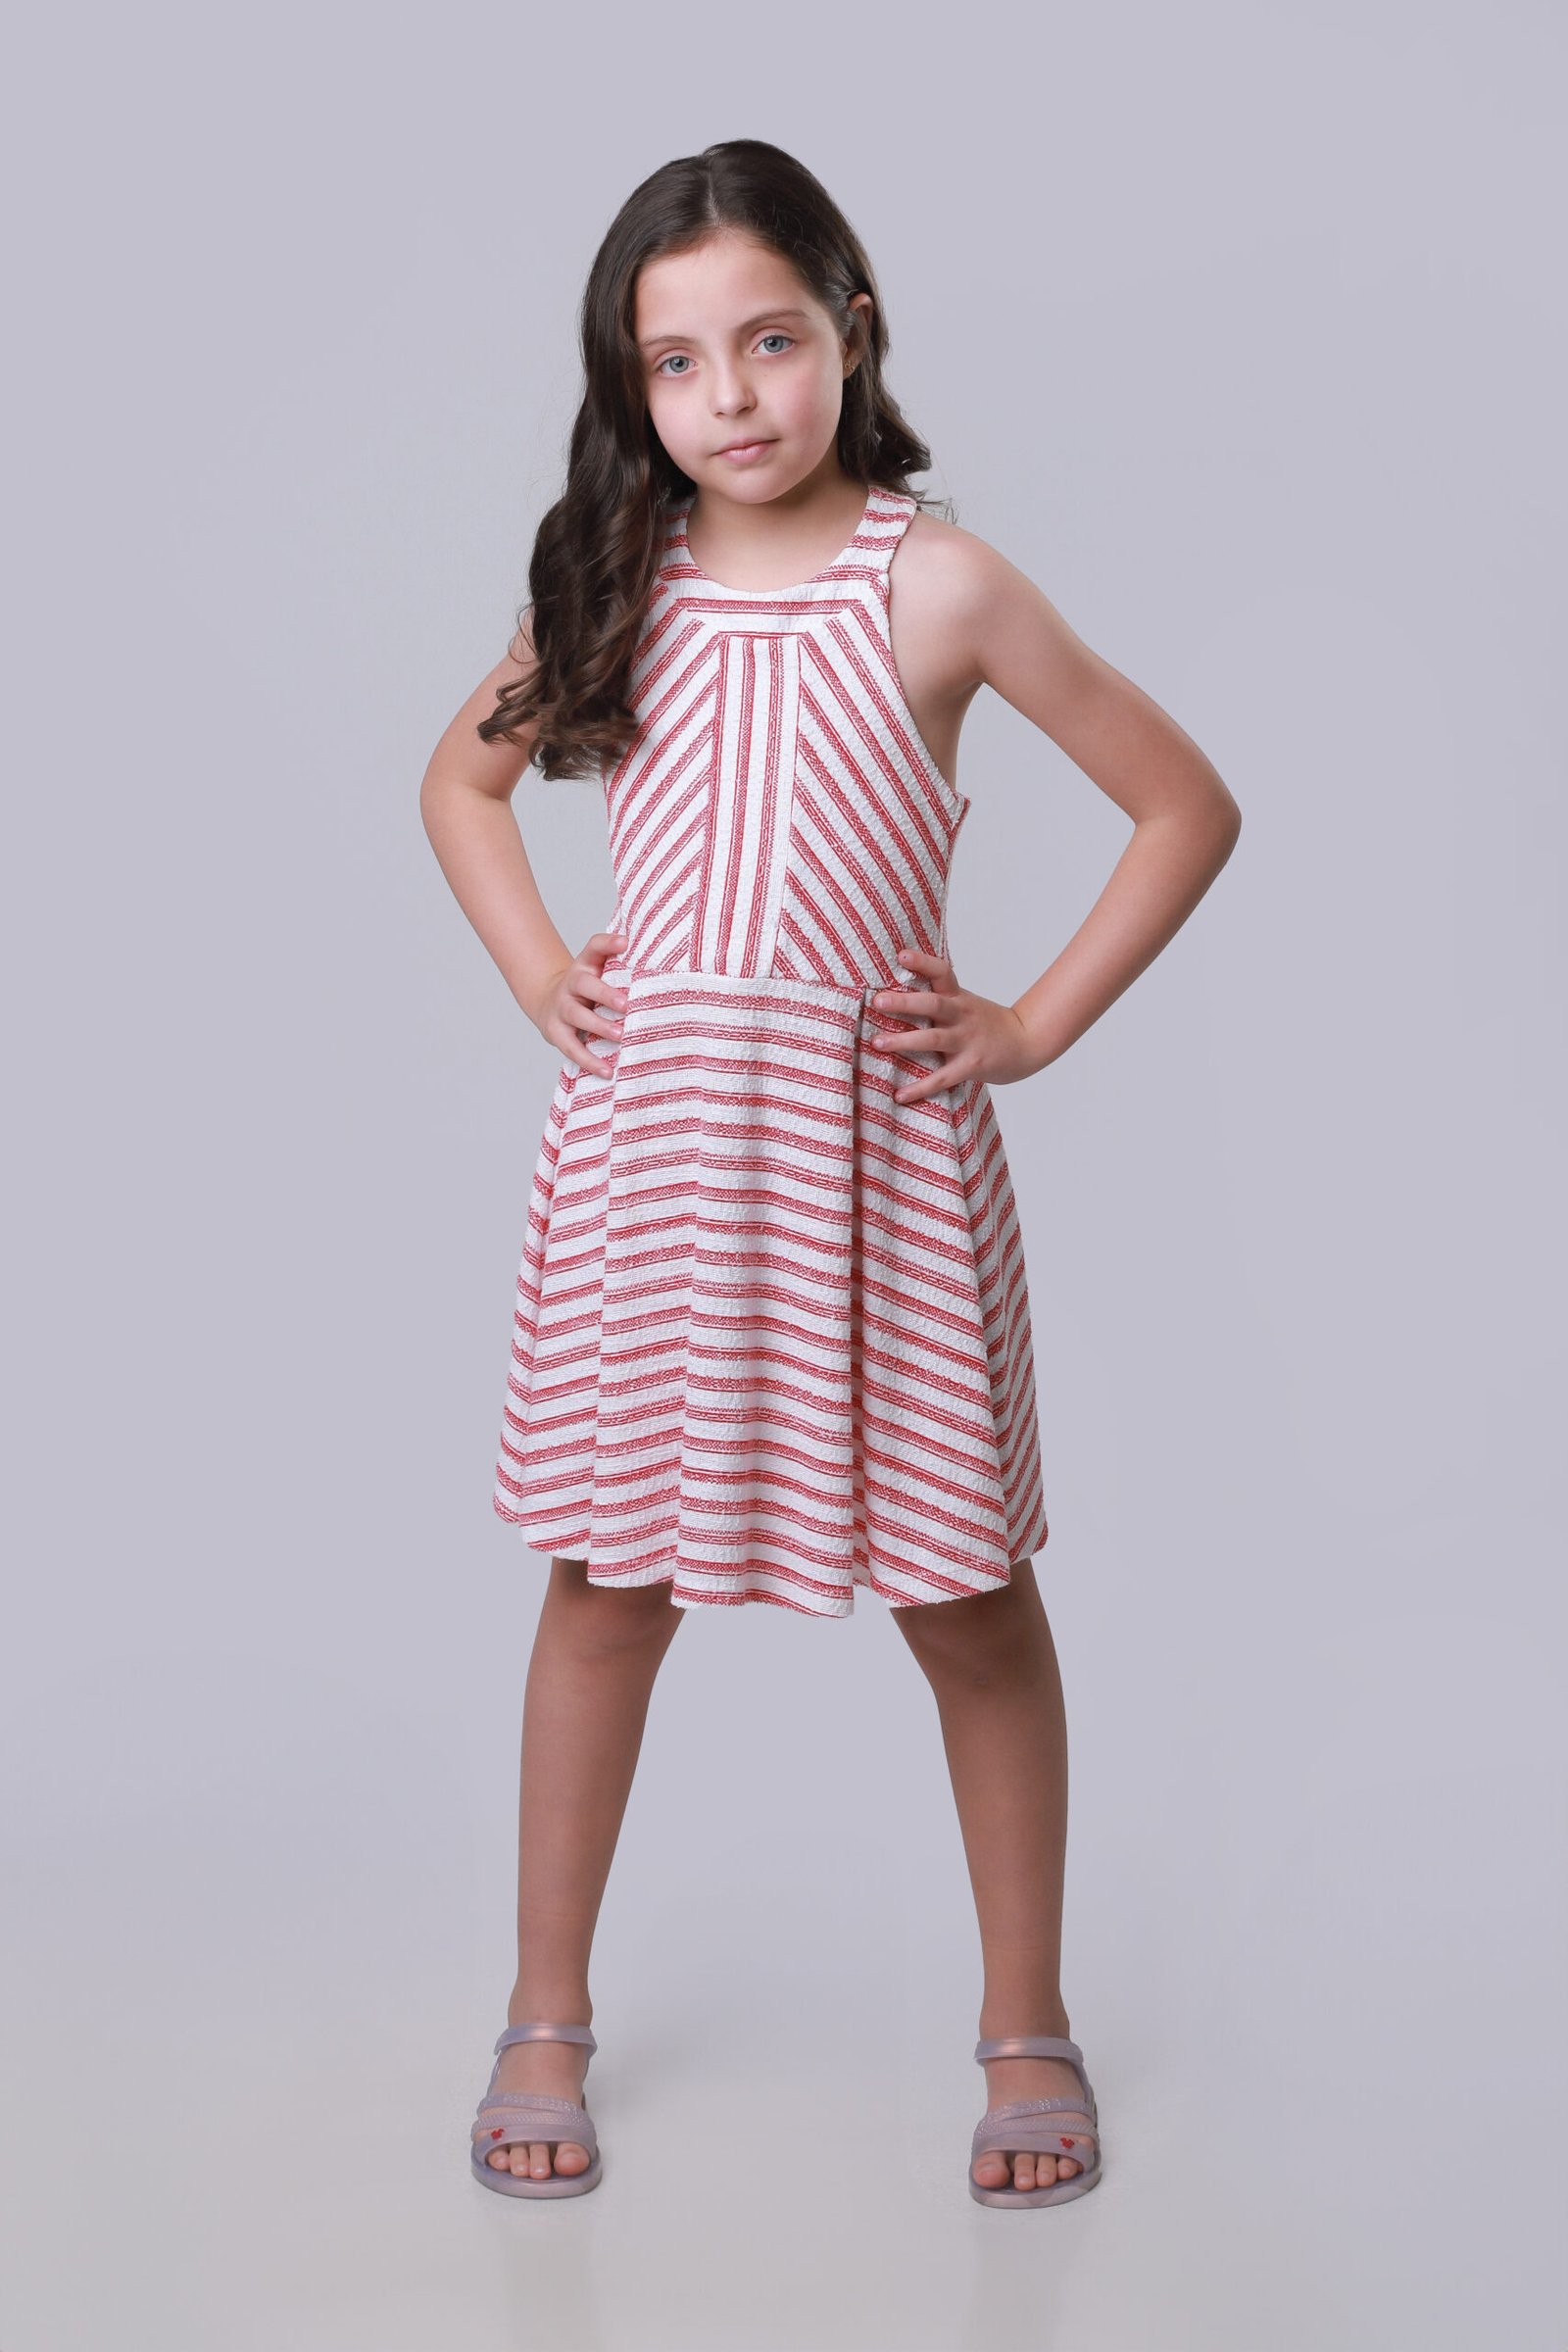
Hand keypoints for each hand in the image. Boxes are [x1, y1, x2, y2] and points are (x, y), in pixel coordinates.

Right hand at [528, 930, 629, 1078]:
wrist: (548, 1001)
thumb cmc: (586, 986)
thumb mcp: (597, 967)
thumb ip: (614, 956)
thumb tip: (630, 941)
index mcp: (584, 966)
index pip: (594, 948)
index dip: (608, 944)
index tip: (625, 943)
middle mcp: (570, 985)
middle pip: (585, 986)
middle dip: (605, 994)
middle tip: (626, 1004)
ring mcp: (562, 1010)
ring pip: (578, 1017)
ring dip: (599, 1026)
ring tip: (620, 1035)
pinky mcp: (557, 1033)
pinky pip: (573, 1048)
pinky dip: (589, 1061)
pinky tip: (607, 1071)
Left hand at [867, 945, 1035, 1104]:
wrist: (1027, 1043)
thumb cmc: (987, 1024)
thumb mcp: (966, 1003)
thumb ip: (939, 999)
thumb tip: (896, 994)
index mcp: (959, 997)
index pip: (942, 972)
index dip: (923, 962)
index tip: (901, 954)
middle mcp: (962, 1015)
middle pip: (933, 1004)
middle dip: (904, 1003)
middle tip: (878, 1001)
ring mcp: (967, 1041)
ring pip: (933, 1039)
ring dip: (903, 1041)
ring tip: (877, 1043)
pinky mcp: (971, 1066)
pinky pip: (942, 1078)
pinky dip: (920, 1088)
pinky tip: (900, 1095)